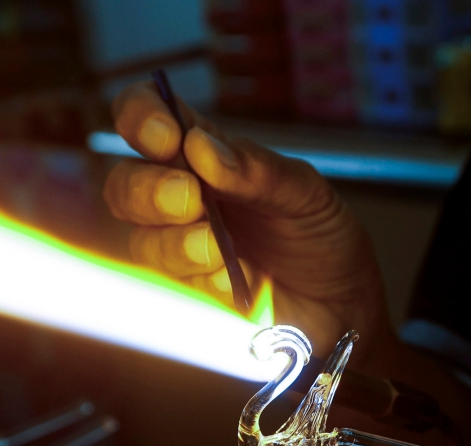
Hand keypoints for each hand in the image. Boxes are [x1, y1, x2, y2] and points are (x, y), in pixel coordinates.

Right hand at [103, 82, 389, 356]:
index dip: (141, 117)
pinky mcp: (192, 295)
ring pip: (142, 240)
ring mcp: (181, 249)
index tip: (164, 136)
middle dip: (148, 189)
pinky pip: (176, 288)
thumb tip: (201, 148)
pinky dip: (203, 281)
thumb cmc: (323, 237)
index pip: (148, 118)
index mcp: (205, 155)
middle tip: (189, 198)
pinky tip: (235, 282)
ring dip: (174, 242)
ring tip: (214, 248)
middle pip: (125, 184)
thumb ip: (258, 171)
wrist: (345, 304)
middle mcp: (182, 198)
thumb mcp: (307, 195)